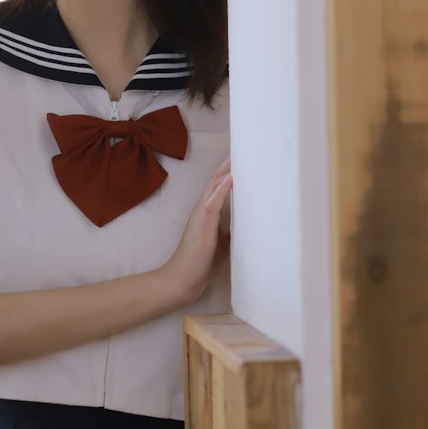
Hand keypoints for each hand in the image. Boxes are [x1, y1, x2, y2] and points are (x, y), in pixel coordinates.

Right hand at [162, 156, 231, 307]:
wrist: (180, 279)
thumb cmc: (198, 263)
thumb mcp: (219, 245)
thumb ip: (229, 234)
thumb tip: (247, 230)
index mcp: (205, 215)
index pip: (217, 189)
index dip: (227, 174)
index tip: (241, 160)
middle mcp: (201, 212)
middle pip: (215, 183)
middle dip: (227, 166)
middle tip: (241, 149)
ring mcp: (200, 218)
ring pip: (213, 188)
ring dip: (225, 172)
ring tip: (237, 157)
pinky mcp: (202, 226)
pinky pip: (211, 203)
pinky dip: (221, 190)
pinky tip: (230, 178)